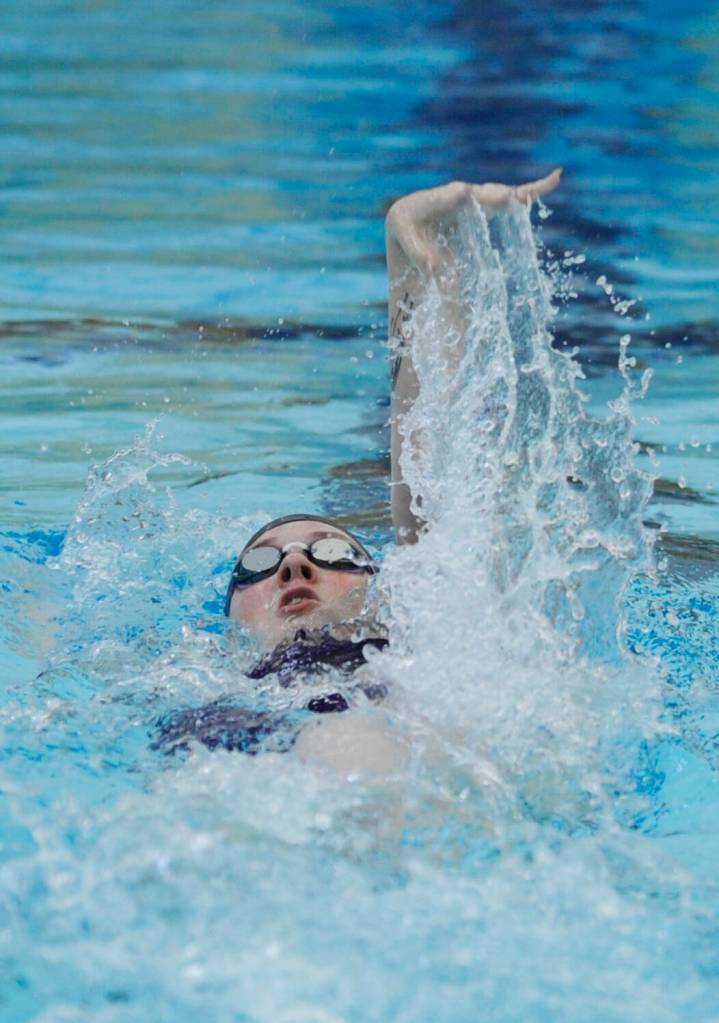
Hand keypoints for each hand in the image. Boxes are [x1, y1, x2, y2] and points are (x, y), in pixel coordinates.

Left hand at [386, 169, 561, 272]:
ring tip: (546, 184)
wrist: (415, 220)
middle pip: (479, 194)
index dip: (455, 196)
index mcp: (433, 200)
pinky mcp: (488, 204)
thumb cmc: (408, 231)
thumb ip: (418, 253)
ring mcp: (475, 197)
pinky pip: (513, 196)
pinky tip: (556, 178)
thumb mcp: (405, 238)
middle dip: (492, 195)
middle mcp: (457, 193)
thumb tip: (435, 267)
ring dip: (517, 195)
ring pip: (498, 195)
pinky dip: (534, 190)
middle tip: (506, 197)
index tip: (463, 192)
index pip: (447, 196)